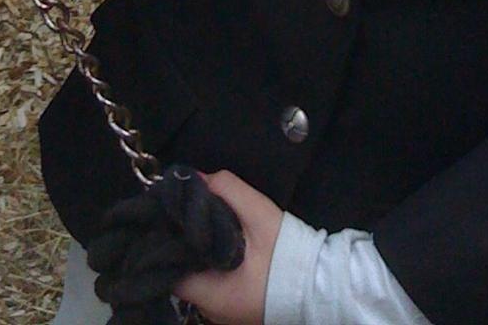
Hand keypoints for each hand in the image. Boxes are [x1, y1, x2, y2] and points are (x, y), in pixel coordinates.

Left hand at [174, 171, 283, 324]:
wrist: (322, 284)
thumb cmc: (288, 254)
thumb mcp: (259, 213)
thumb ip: (226, 189)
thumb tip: (196, 177)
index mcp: (211, 296)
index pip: (168, 268)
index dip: (165, 238)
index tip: (168, 214)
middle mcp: (212, 312)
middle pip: (182, 273)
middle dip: (181, 242)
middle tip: (182, 212)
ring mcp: (225, 314)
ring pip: (198, 279)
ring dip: (196, 253)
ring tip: (196, 221)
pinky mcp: (237, 309)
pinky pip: (213, 285)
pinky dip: (210, 264)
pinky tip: (214, 241)